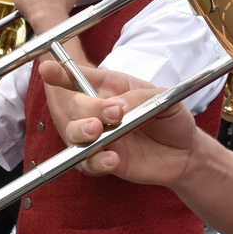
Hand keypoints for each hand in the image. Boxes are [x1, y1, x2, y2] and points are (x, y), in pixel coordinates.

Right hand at [38, 59, 201, 187]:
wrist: (185, 152)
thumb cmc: (171, 118)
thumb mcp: (161, 98)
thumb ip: (138, 98)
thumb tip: (116, 106)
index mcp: (108, 88)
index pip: (77, 78)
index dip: (59, 74)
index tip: (47, 69)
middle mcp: (97, 112)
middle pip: (73, 107)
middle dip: (86, 108)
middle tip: (113, 114)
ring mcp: (98, 137)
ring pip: (72, 135)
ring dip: (81, 132)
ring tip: (98, 132)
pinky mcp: (103, 161)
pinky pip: (87, 164)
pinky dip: (95, 162)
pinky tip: (112, 158)